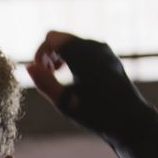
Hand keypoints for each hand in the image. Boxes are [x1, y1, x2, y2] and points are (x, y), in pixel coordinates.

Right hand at [24, 30, 157, 157]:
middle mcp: (94, 46)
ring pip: (71, 42)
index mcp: (83, 54)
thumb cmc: (96, 114)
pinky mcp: (108, 56)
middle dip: (49, 53)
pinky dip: (72, 57)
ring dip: (60, 55)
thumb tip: (28, 67)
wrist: (130, 120)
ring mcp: (103, 50)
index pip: (51, 38)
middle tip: (49, 75)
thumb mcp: (65, 102)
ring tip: (57, 75)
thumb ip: (44, 82)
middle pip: (61, 38)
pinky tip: (71, 75)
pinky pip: (82, 48)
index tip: (40, 73)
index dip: (40, 53)